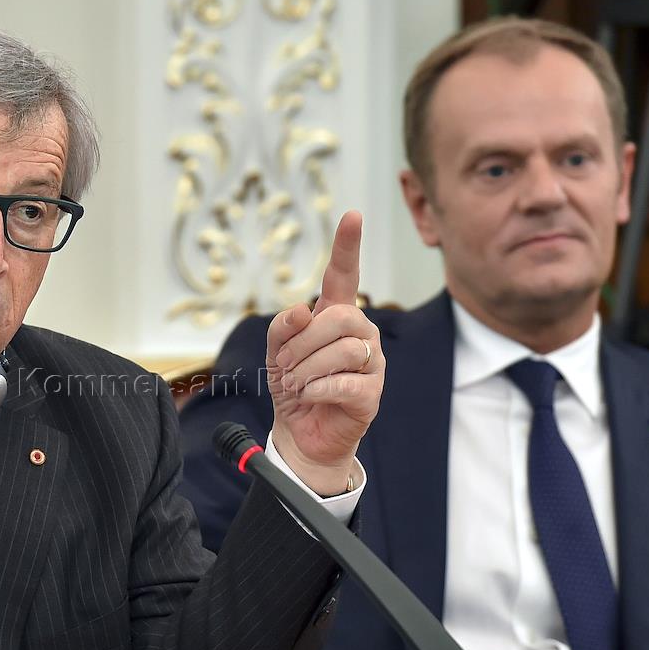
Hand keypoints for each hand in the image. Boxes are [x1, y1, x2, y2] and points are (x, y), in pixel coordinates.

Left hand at [267, 211, 383, 494]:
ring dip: (307, 370)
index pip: (344, 274)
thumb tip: (303, 310)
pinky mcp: (371, 393)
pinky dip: (316, 390)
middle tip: (285, 366)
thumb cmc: (293, 387)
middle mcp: (360, 333)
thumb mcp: (276, 353)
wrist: (301, 434)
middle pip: (339, 318)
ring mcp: (371, 363)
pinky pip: (344, 382)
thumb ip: (282, 326)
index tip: (352, 215)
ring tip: (296, 384)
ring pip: (344, 350)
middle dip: (303, 343)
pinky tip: (308, 397)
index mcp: (336, 316)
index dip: (347, 245)